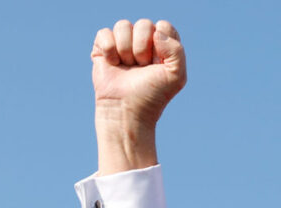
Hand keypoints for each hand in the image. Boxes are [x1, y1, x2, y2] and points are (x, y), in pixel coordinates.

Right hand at [90, 19, 186, 173]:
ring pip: (123, 25)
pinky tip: (113, 64)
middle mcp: (144, 42)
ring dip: (125, 49)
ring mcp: (123, 44)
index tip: (157, 63)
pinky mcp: (104, 48)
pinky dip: (109, 49)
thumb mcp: (176, 76)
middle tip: (142, 67)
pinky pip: (105, 33)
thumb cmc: (153, 95)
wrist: (127, 109)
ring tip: (127, 66)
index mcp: (163, 46)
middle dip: (142, 48)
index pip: (163, 26)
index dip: (160, 43)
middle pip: (143, 24)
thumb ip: (177, 51)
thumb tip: (156, 33)